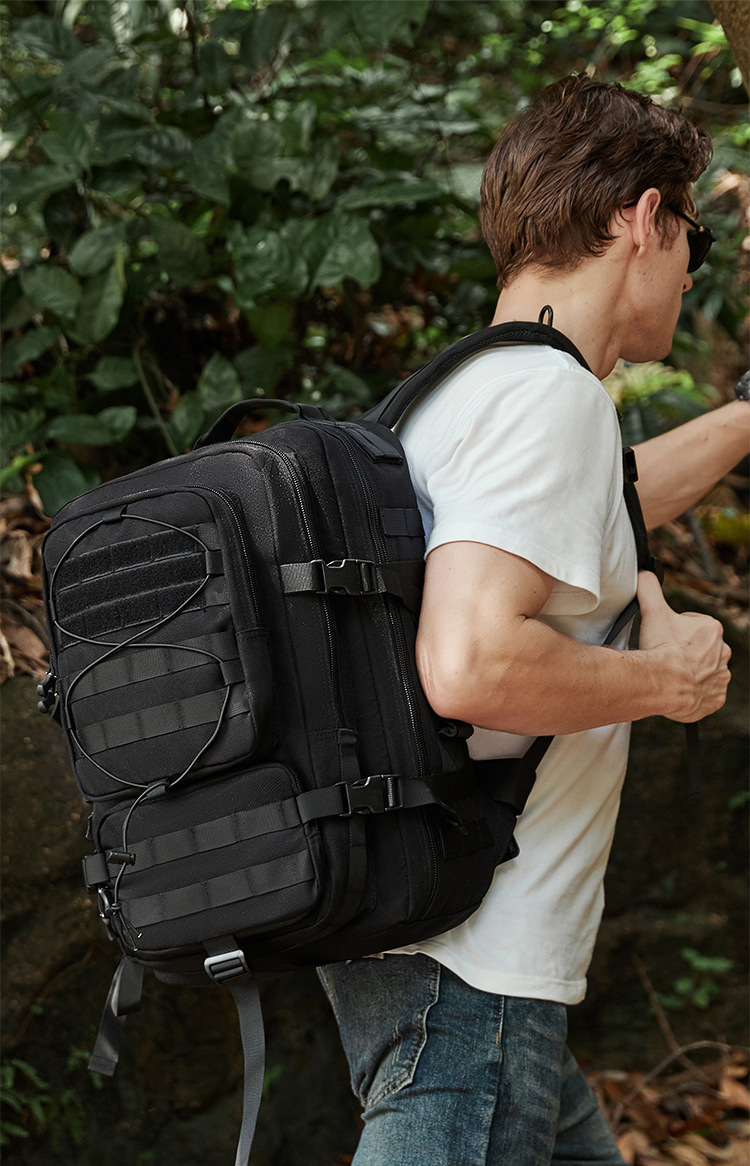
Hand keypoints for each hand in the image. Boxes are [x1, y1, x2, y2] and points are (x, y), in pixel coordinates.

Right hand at [637, 570, 730, 721]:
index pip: (693, 625)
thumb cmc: (662, 650)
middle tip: (665, 656)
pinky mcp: (717, 698)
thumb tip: (644, 574)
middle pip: (700, 649)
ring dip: (690, 672)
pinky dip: (693, 692)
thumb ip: (649, 588)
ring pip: (704, 671)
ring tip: (671, 675)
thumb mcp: (653, 612)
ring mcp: (721, 677)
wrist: (665, 685)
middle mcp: (723, 653)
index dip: (674, 630)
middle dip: (684, 652)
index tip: (664, 638)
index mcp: (712, 629)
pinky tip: (679, 689)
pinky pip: (705, 694)